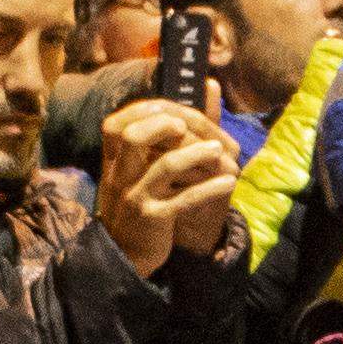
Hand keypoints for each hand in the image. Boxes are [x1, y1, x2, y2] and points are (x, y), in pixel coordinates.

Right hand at [94, 96, 238, 272]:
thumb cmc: (137, 205)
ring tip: (219, 151)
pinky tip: (229, 183)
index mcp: (113, 162)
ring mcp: (137, 197)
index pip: (115, 125)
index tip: (169, 109)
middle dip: (163, 125)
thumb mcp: (136, 173)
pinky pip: (185, 200)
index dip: (142, 111)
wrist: (124, 255)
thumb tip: (203, 88)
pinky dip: (210, 189)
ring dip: (196, 154)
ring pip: (166, 166)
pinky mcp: (155, 219)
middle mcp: (120, 176)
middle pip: (134, 138)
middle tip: (187, 124)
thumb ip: (162, 136)